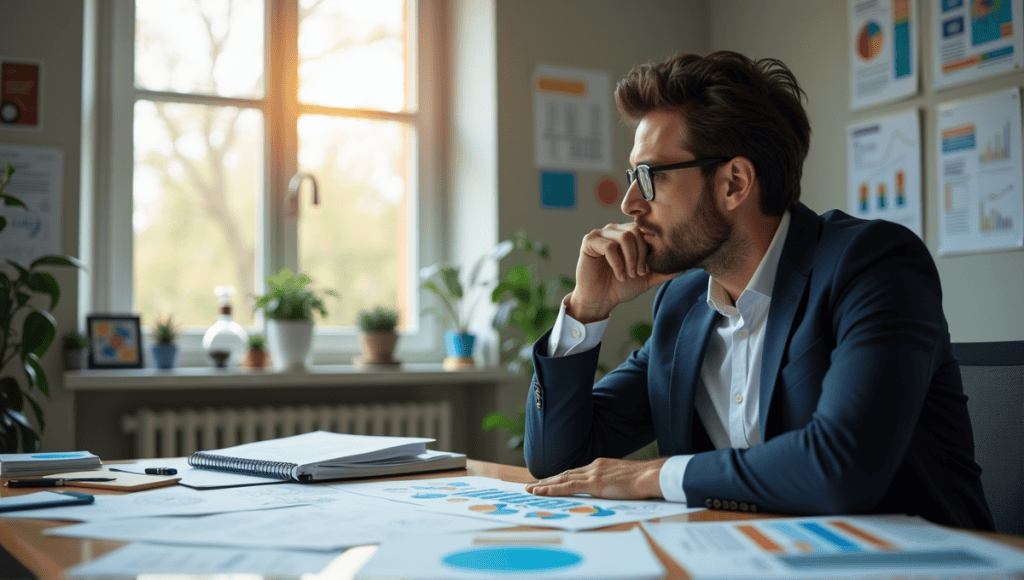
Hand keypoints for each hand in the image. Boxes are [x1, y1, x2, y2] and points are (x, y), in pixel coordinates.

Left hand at [525, 457, 667, 499]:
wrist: (651, 476)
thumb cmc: (643, 480)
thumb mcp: (623, 479)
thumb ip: (611, 483)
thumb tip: (607, 491)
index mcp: (600, 465)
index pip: (575, 472)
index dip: (560, 477)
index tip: (549, 481)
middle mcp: (594, 466)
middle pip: (565, 474)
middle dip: (548, 480)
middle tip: (532, 486)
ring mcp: (593, 474)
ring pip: (562, 479)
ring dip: (545, 485)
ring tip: (531, 490)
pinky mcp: (594, 483)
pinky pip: (568, 487)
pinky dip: (552, 489)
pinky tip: (541, 492)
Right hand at [568, 223, 676, 322]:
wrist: (600, 300)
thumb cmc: (620, 287)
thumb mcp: (648, 278)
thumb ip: (665, 270)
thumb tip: (688, 266)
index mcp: (628, 234)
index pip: (645, 229)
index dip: (650, 247)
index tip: (648, 268)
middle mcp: (615, 230)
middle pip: (636, 231)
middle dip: (641, 255)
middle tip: (639, 273)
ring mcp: (601, 234)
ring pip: (624, 237)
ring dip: (630, 260)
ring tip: (629, 275)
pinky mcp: (589, 242)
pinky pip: (609, 246)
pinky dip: (617, 264)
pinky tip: (619, 275)